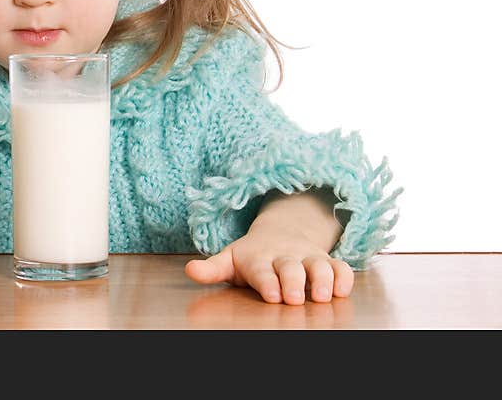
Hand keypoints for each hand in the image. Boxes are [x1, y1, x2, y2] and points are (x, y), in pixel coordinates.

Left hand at [184, 224, 353, 304]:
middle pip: (290, 268)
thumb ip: (211, 269)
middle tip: (293, 298)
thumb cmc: (250, 256)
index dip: (267, 281)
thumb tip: (189, 271)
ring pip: (318, 265)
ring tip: (321, 296)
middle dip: (293, 282)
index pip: (262, 270)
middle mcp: (284, 256)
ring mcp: (306, 258)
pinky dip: (343, 277)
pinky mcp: (326, 261)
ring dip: (322, 279)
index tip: (271, 294)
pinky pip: (340, 266)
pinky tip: (342, 290)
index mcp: (258, 258)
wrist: (279, 234)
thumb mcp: (229, 260)